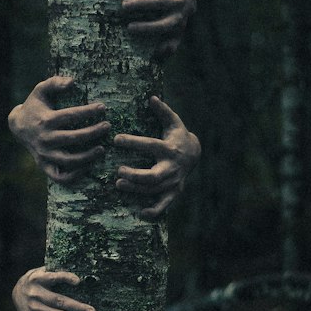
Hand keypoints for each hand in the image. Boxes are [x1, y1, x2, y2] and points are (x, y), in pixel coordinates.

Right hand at [8, 75, 110, 183]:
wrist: (18, 126)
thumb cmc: (35, 106)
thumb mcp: (40, 90)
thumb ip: (55, 82)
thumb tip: (72, 82)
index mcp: (45, 121)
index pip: (69, 116)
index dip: (87, 112)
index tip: (102, 108)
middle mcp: (44, 139)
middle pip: (72, 138)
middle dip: (92, 132)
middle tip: (107, 126)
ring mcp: (44, 155)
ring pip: (68, 160)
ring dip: (88, 156)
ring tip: (102, 149)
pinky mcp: (44, 165)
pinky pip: (60, 176)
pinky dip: (74, 175)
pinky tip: (88, 167)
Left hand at [114, 96, 200, 218]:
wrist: (195, 154)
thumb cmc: (178, 136)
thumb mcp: (173, 122)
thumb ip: (163, 111)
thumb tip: (151, 97)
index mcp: (169, 149)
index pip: (149, 145)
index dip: (133, 142)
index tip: (116, 139)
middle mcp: (171, 167)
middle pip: (152, 176)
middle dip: (134, 175)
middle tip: (118, 171)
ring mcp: (173, 182)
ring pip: (153, 190)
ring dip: (135, 190)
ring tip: (118, 185)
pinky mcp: (174, 192)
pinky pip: (164, 206)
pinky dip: (153, 211)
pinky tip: (140, 213)